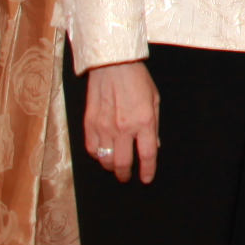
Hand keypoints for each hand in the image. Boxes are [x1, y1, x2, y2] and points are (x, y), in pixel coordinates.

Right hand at [81, 61, 158, 183]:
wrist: (113, 65)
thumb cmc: (137, 80)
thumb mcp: (155, 100)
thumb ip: (153, 125)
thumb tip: (154, 145)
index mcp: (144, 122)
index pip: (147, 154)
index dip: (147, 170)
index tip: (146, 179)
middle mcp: (123, 128)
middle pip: (122, 163)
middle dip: (125, 174)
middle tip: (126, 177)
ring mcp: (104, 127)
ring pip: (105, 159)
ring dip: (110, 167)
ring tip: (114, 166)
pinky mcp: (89, 124)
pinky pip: (92, 148)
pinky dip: (97, 155)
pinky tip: (101, 153)